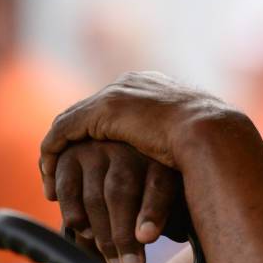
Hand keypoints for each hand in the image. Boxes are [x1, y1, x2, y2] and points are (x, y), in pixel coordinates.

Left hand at [40, 71, 247, 194]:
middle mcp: (133, 83)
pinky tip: (51, 176)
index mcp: (154, 86)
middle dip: (73, 140)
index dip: (99, 133)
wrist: (211, 130)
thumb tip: (183, 154)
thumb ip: (180, 137)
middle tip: (63, 168)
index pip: (114, 106)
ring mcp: (118, 93)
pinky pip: (64, 131)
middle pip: (89, 110)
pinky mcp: (104, 109)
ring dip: (58, 149)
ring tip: (53, 179)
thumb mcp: (193, 136)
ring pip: (72, 120)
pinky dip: (52, 153)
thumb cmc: (211, 140)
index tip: (94, 158)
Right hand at [51, 140, 178, 262]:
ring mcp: (97, 149)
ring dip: (101, 235)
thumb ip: (157, 214)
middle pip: (122, 193)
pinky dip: (74, 215)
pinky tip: (85, 232)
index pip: (158, 184)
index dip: (153, 212)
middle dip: (123, 236)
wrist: (112, 159)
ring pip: (95, 196)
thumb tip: (148, 237)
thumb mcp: (161, 194)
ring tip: (112, 262)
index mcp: (158, 156)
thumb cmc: (145, 188)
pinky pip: (68, 190)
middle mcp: (128, 148)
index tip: (147, 238)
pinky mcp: (70, 155)